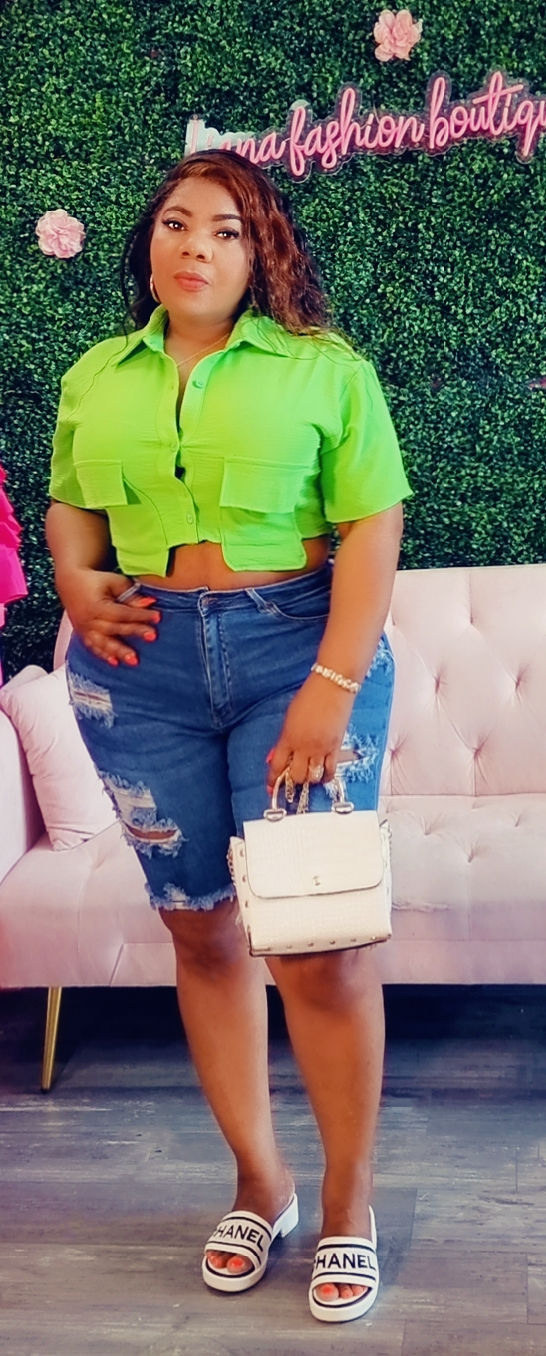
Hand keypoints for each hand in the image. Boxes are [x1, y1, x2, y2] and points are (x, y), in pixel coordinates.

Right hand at [57, 567, 160, 666]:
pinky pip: (94, 648)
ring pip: (103, 643)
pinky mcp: (83, 635)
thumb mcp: (114, 582)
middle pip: (115, 628)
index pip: (122, 612)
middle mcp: (88, 620)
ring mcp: (84, 630)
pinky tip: (115, 663)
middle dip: (135, 632)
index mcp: (96, 605)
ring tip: (134, 661)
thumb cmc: (96, 581)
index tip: (158, 616)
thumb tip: (149, 603)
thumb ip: (130, 595)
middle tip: (153, 636)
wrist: (70, 583)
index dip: (141, 615)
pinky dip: (104, 656)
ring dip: (119, 652)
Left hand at [267, 673, 354, 792]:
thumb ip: (285, 738)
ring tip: (307, 776)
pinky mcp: (336, 747)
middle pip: (295, 776)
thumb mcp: (290, 717)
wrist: (332, 686)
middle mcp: (303, 746)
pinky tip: (322, 776)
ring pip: (313, 777)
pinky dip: (325, 777)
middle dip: (292, 781)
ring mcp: (321, 748)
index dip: (273, 779)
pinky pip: (330, 770)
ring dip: (308, 780)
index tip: (271, 787)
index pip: (277, 765)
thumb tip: (278, 754)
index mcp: (288, 737)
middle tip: (292, 779)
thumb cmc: (310, 696)